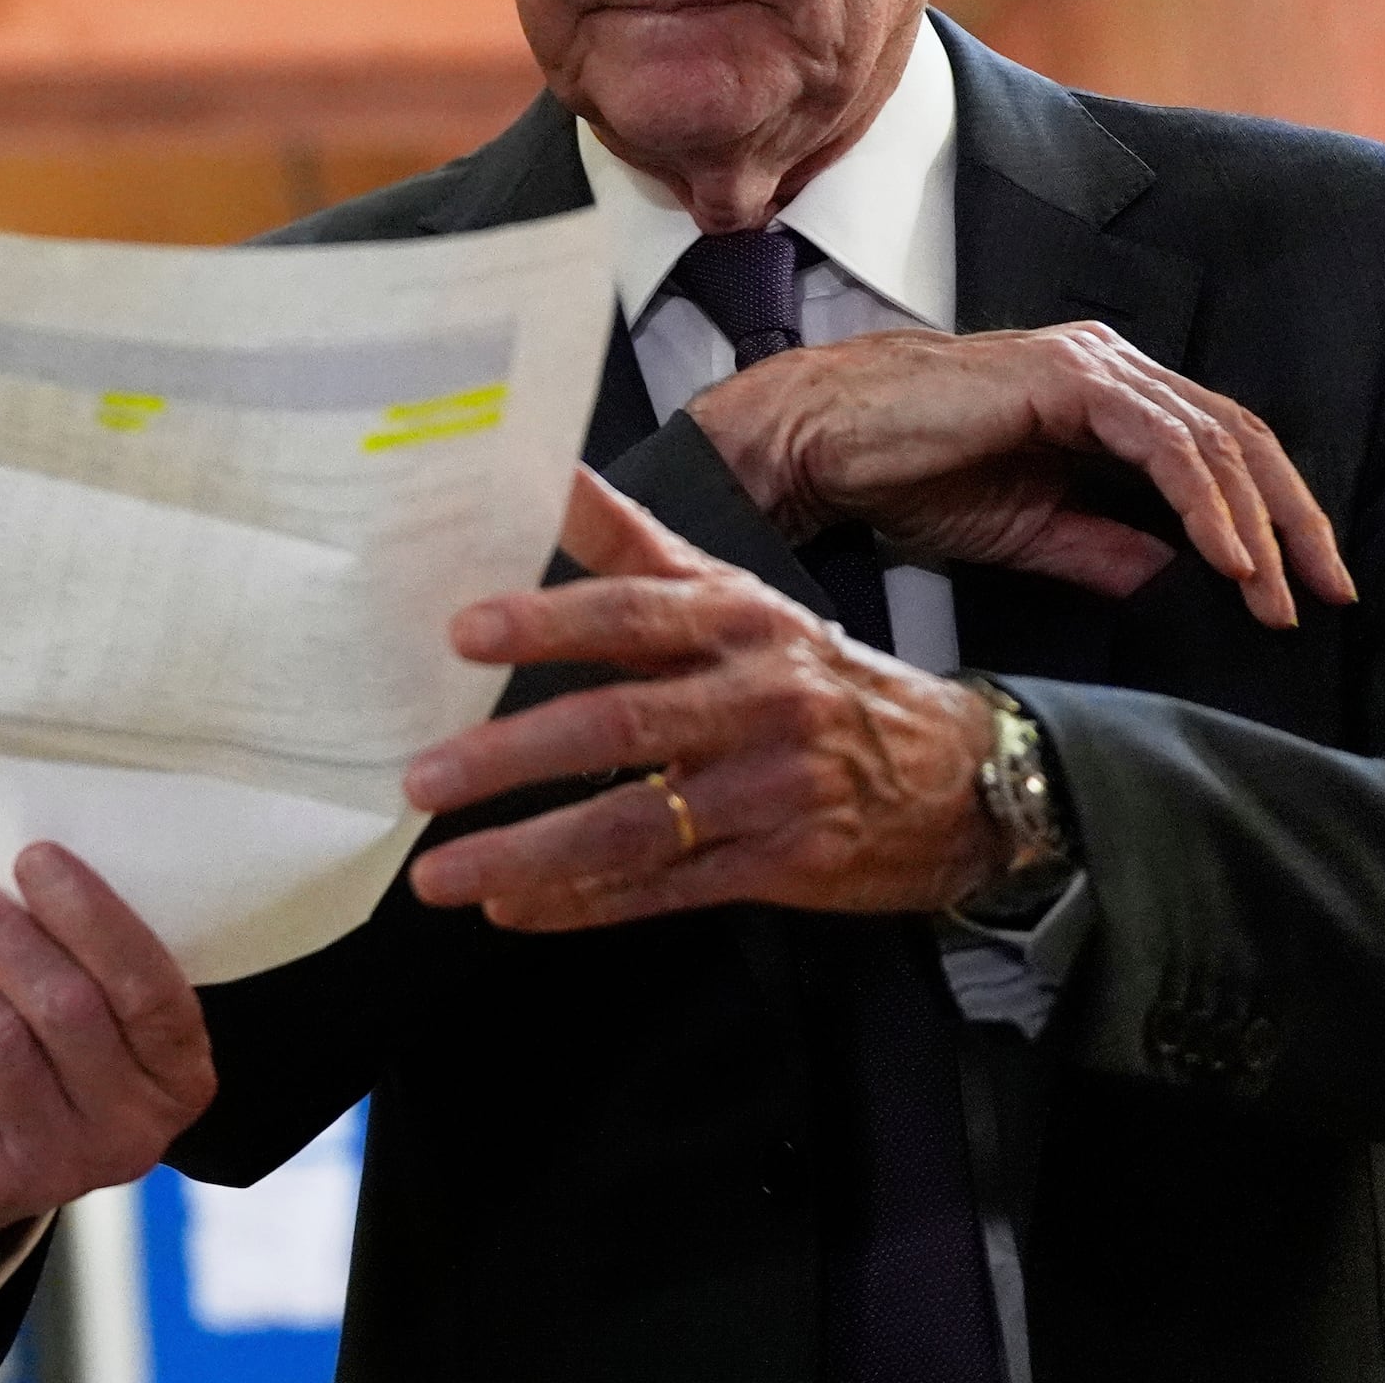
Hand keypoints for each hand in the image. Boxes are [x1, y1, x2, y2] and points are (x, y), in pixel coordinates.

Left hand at [0, 844, 216, 1264]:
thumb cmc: (38, 1059)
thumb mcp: (92, 1025)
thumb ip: (83, 959)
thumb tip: (23, 860)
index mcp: (177, 1079)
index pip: (150, 991)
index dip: (94, 918)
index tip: (34, 856)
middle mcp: (128, 1133)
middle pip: (62, 1006)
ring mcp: (52, 1165)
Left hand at [403, 470, 1001, 925]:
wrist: (960, 773)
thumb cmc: (815, 676)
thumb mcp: (739, 595)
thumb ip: (634, 544)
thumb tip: (550, 474)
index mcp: (736, 620)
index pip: (632, 611)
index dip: (547, 619)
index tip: (464, 631)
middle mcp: (755, 699)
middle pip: (620, 722)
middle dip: (512, 754)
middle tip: (424, 776)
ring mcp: (770, 788)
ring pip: (634, 824)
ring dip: (530, 851)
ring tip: (443, 872)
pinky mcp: (784, 864)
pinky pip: (667, 888)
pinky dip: (585, 905)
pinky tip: (514, 909)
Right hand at [689, 320, 1350, 626]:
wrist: (822, 444)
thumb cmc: (906, 475)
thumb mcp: (1028, 531)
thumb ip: (1105, 548)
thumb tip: (1178, 580)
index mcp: (1108, 397)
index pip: (1220, 452)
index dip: (1275, 519)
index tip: (1305, 593)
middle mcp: (1112, 367)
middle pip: (1242, 438)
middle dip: (1295, 523)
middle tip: (1327, 596)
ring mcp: (1093, 365)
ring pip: (1216, 440)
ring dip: (1258, 526)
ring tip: (1275, 597)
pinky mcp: (1069, 378)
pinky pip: (1166, 443)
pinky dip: (1207, 504)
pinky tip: (1228, 560)